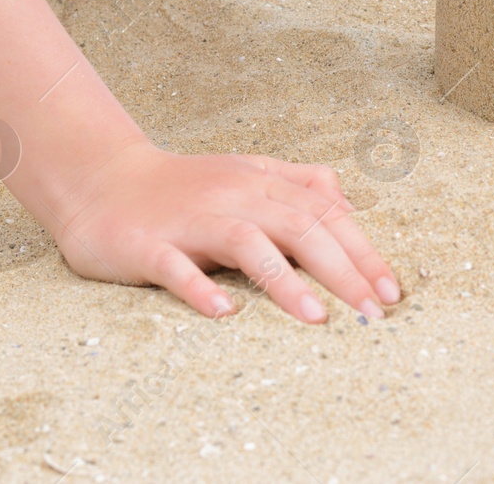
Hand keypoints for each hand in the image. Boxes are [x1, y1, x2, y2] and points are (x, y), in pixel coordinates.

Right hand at [48, 142, 398, 322]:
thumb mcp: (249, 176)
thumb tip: (349, 207)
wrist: (101, 181)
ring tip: (318, 317)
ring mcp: (191, 221)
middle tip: (374, 311)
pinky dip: (200, 288)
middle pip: (299, 228)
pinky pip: (176, 267)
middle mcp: (234, 197)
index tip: (392, 290)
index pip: (326, 214)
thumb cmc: (184, 187)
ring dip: (285, 281)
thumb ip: (300, 185)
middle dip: (343, 270)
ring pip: (247, 244)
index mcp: (262, 184)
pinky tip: (225, 312)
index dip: (363, 251)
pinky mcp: (148, 246)